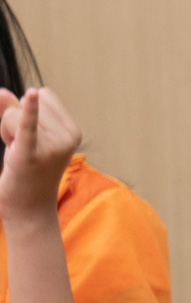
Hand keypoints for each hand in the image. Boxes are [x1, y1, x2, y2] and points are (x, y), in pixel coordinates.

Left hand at [0, 88, 82, 227]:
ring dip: (7, 132)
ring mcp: (51, 147)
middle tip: (25, 149)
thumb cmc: (28, 172)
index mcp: (73, 131)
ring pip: (12, 114)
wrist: (29, 210)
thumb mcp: (27, 138)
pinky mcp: (29, 155)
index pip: (43, 96)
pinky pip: (27, 126)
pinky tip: (31, 96)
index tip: (35, 137)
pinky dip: (29, 110)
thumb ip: (15, 112)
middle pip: (28, 103)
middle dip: (15, 122)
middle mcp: (67, 138)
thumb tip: (2, 92)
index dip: (30, 112)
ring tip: (19, 154)